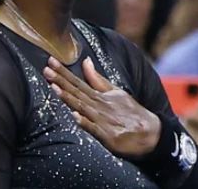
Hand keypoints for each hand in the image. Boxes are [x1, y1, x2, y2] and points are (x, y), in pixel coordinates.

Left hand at [43, 56, 160, 156]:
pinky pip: (94, 129)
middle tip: (47, 69)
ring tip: (54, 88)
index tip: (51, 61)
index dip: (63, 73)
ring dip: (68, 98)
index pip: (78, 82)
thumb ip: (97, 79)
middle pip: (77, 92)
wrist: (150, 132)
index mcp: (100, 96)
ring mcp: (103, 121)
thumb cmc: (130, 112)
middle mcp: (99, 106)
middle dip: (61, 81)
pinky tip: (74, 116)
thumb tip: (85, 61)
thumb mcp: (116, 92)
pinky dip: (84, 122)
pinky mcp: (108, 136)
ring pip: (82, 107)